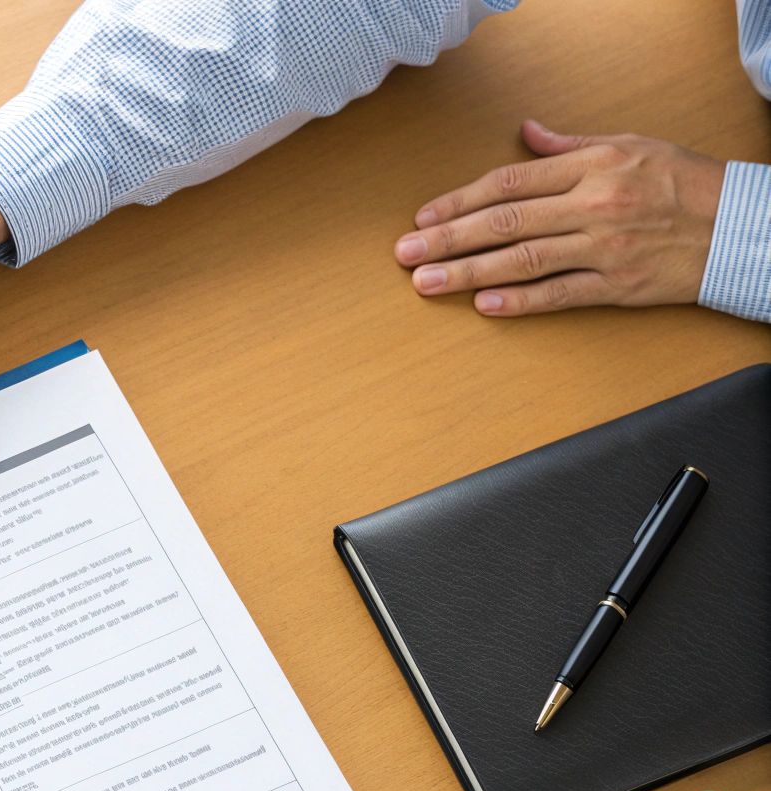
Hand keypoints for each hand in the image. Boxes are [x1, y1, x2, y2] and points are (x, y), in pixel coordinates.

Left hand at [394, 120, 724, 315]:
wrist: (743, 226)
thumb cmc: (685, 184)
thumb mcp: (631, 145)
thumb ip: (571, 145)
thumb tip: (528, 133)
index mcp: (592, 167)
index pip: (510, 182)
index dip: (461, 200)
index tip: (425, 215)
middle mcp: (594, 204)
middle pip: (505, 221)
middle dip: (448, 238)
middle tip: (405, 252)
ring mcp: (605, 247)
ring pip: (523, 260)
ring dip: (468, 272)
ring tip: (427, 281)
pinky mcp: (619, 285)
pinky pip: (560, 294)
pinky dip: (519, 301)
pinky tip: (483, 305)